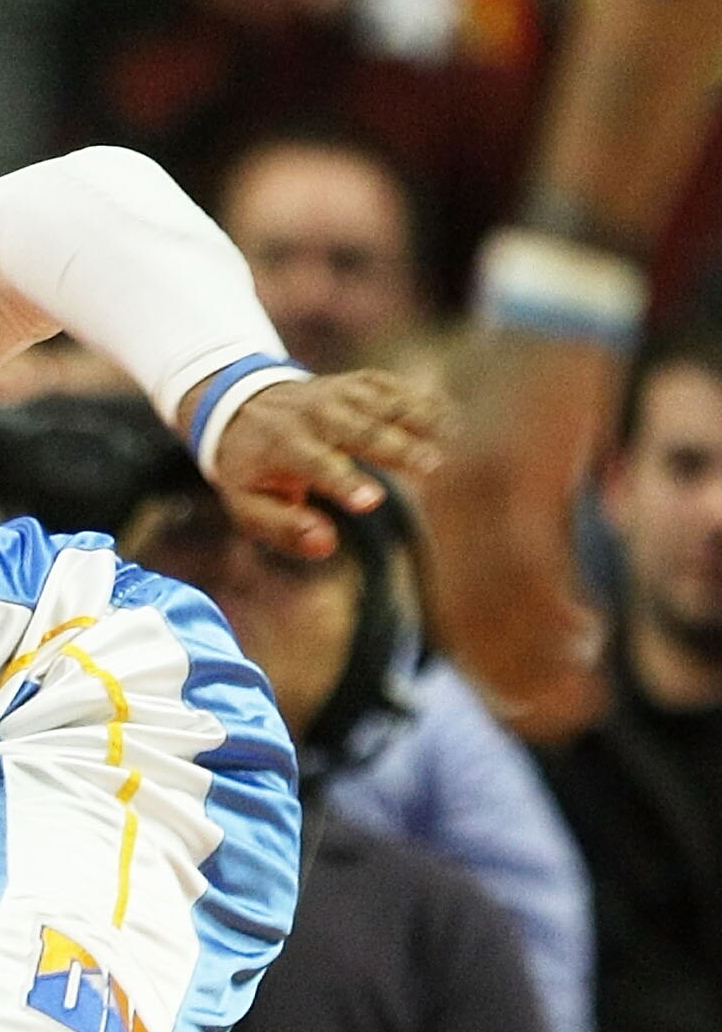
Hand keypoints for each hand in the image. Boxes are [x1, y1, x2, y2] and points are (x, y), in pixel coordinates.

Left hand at [205, 369, 445, 558]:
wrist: (243, 408)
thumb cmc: (251, 470)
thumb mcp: (248, 505)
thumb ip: (283, 527)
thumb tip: (325, 545)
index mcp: (282, 445)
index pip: (317, 464)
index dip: (344, 483)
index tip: (372, 502)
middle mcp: (314, 414)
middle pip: (360, 430)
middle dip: (395, 447)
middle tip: (431, 466)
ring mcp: (339, 394)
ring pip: (383, 403)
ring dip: (418, 417)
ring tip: (451, 436)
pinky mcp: (360, 383)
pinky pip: (395, 388)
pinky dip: (422, 399)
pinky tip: (450, 417)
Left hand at [413, 325, 615, 737]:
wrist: (547, 313)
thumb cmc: (541, 387)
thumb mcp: (524, 466)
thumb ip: (531, 523)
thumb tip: (554, 578)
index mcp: (443, 510)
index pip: (453, 608)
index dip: (485, 662)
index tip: (516, 703)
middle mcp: (450, 513)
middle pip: (470, 622)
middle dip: (511, 677)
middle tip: (552, 717)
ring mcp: (481, 501)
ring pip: (502, 607)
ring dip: (541, 658)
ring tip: (579, 695)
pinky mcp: (520, 483)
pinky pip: (534, 568)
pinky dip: (557, 610)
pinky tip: (587, 638)